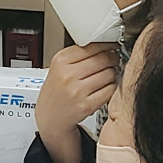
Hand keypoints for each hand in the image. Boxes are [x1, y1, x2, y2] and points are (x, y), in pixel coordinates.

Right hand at [34, 41, 120, 162]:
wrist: (50, 117)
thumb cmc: (56, 91)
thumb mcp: (59, 67)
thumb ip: (79, 54)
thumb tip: (105, 45)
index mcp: (60, 61)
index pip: (91, 46)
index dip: (106, 46)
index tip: (111, 47)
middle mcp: (67, 75)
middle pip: (103, 59)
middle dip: (112, 58)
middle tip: (113, 60)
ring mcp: (77, 91)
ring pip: (109, 74)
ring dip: (112, 74)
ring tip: (106, 76)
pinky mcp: (86, 105)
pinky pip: (110, 90)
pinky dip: (111, 88)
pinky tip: (105, 87)